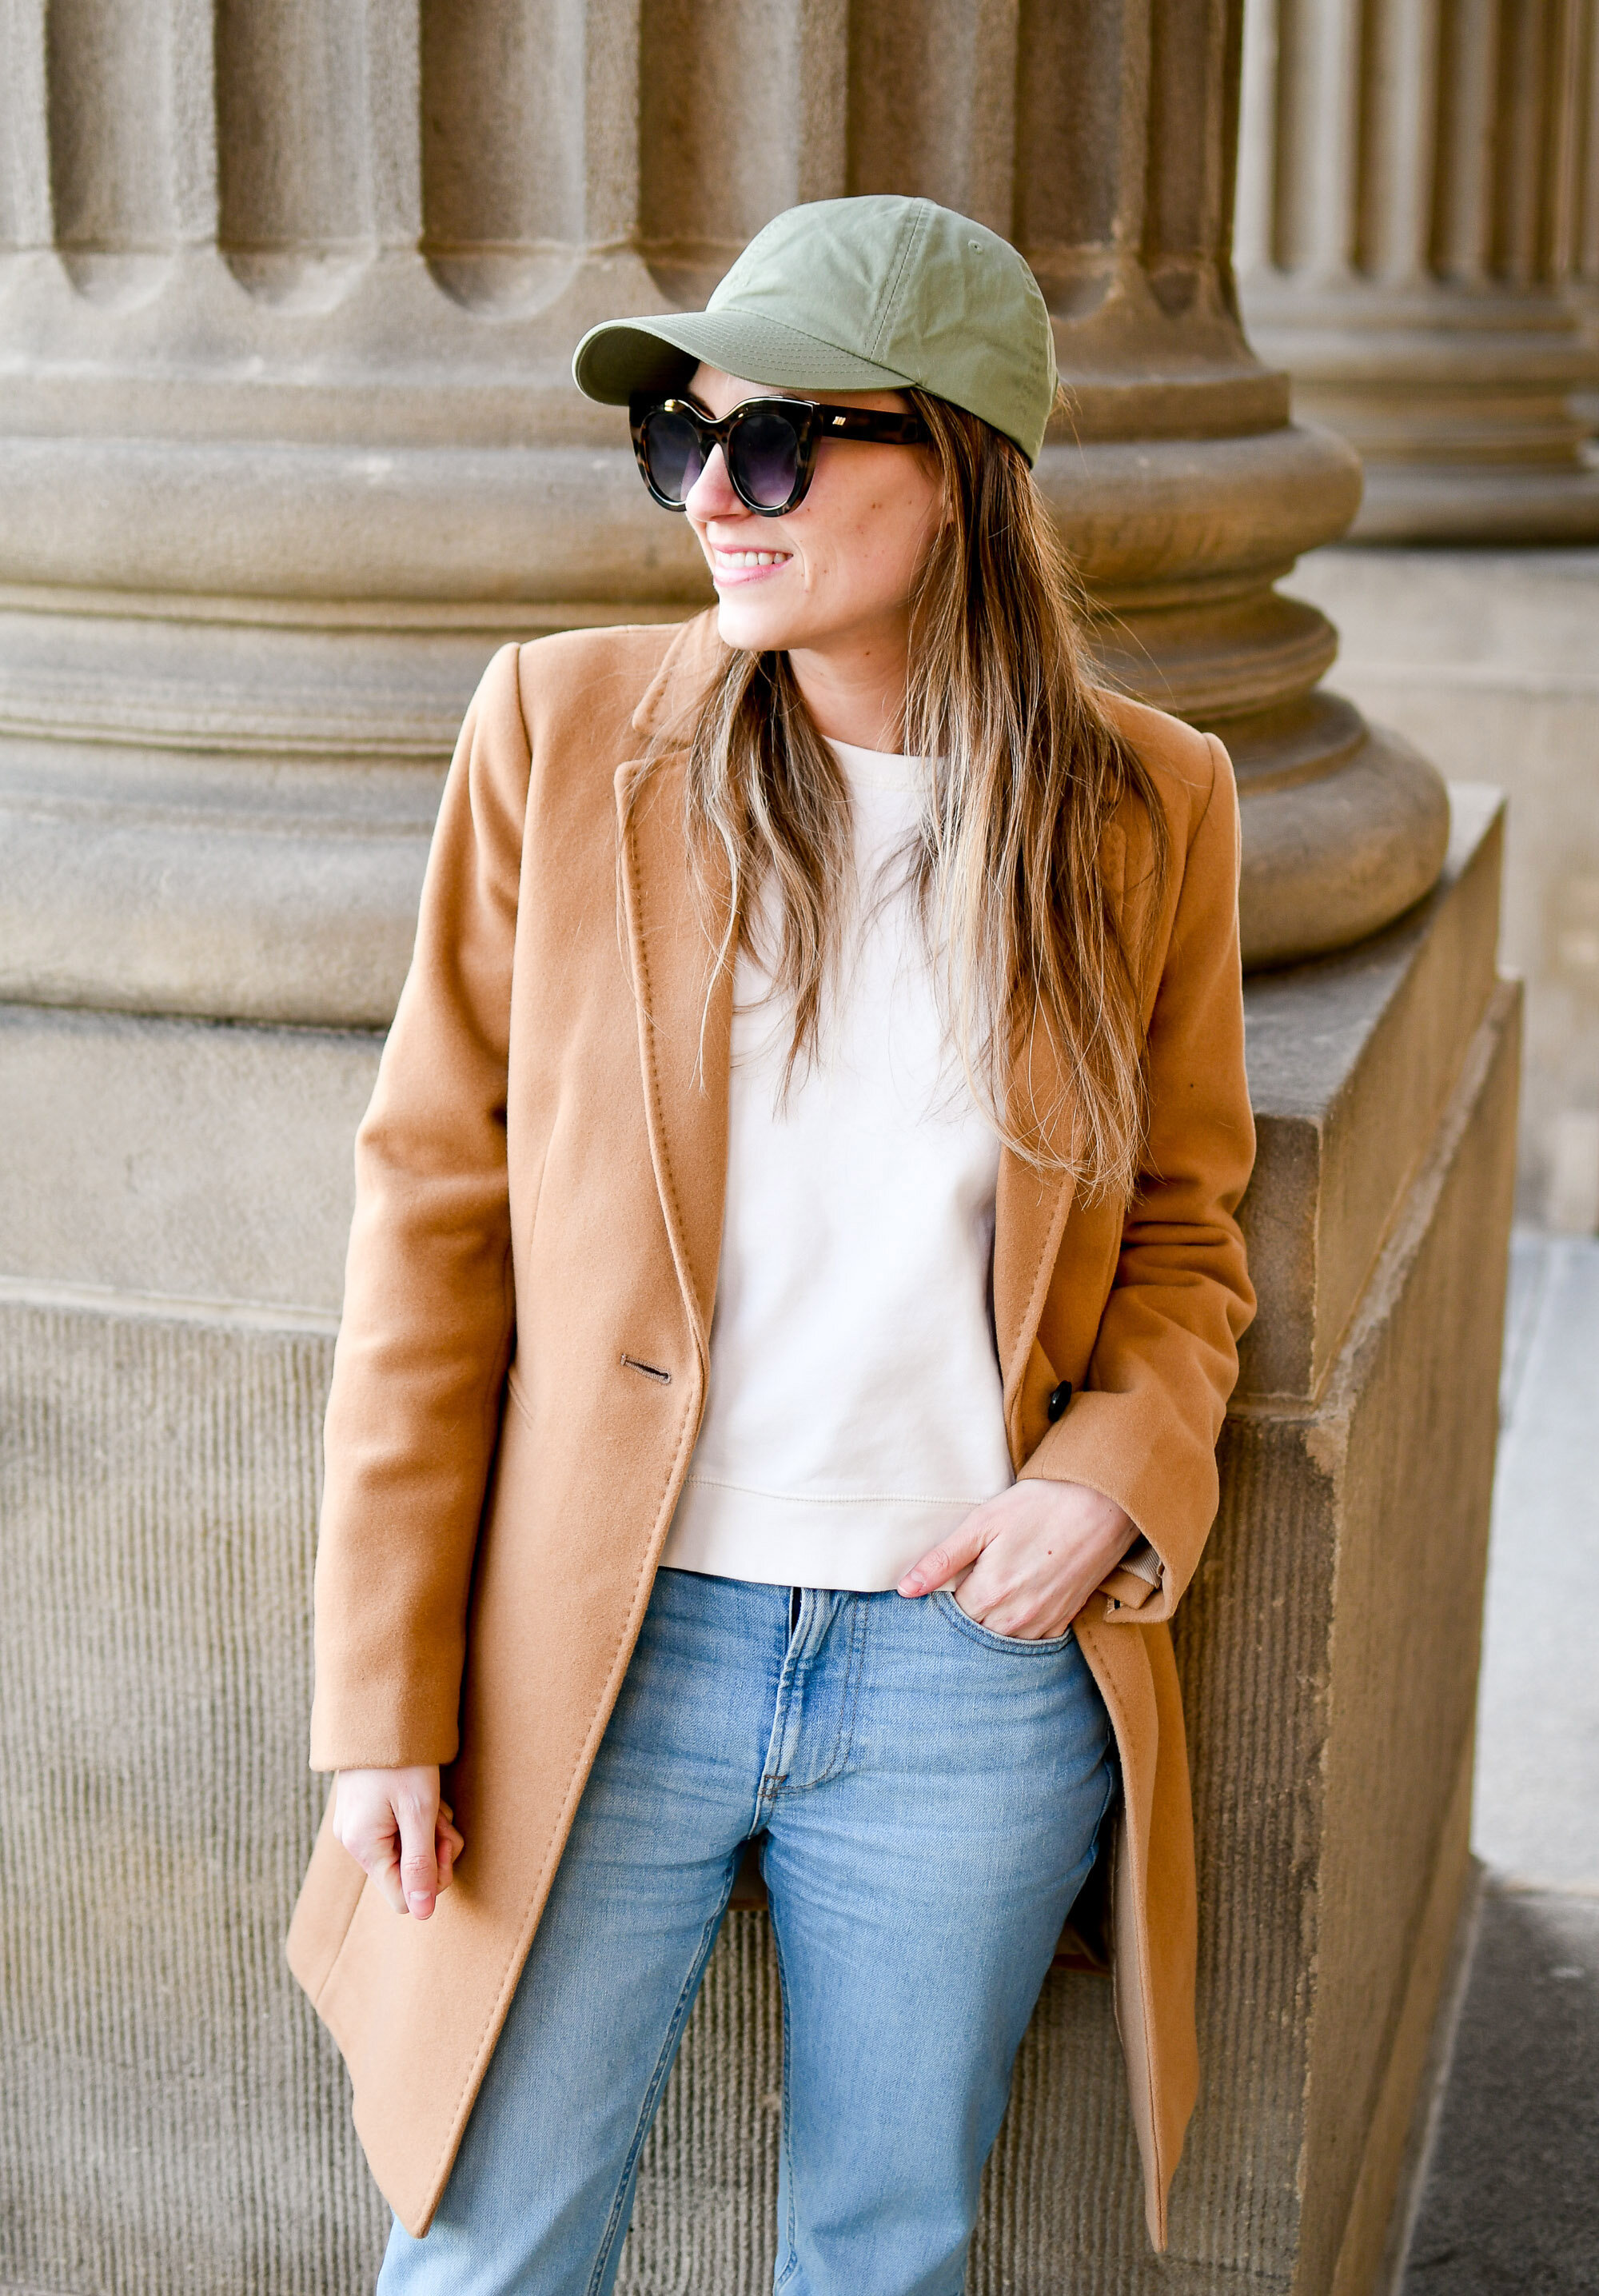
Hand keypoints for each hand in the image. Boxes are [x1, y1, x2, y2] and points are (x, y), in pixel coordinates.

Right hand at [332, 1765, 464, 1918]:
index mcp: (363, 1847)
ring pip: (405, 1850)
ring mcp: (358, 1825)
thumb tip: (423, 1914)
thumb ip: (421, 1865)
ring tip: (431, 1798)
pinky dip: (416, 1817)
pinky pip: (398, 1830)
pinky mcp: (366, 1811)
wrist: (379, 1708)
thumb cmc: (401, 1759)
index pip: (403, 1898)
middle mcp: (354, 1842)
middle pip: (406, 1873)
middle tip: (441, 1817)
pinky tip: (420, 1793)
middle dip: (433, 1849)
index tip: (444, 1843)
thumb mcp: (420, 1812)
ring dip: (429, 1830)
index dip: (432, 1878)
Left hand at [898, 1479, 1136, 1640]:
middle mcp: (1016, 1618)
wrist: (1101, 1505)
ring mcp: (1042, 1624)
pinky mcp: (1062, 1622)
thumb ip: (942, 1560)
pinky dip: (1015, 1632)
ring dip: (987, 1629)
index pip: (948, 1619)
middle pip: (972, 1636)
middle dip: (960, 1621)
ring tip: (985, 1599)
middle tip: (960, 1592)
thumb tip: (906, 1590)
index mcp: (991, 1592)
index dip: (939, 1605)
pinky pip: (1029, 1643)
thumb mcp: (983, 1523)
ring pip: (999, 1644)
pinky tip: (1011, 1608)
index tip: (938, 1590)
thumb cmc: (1039, 1506)